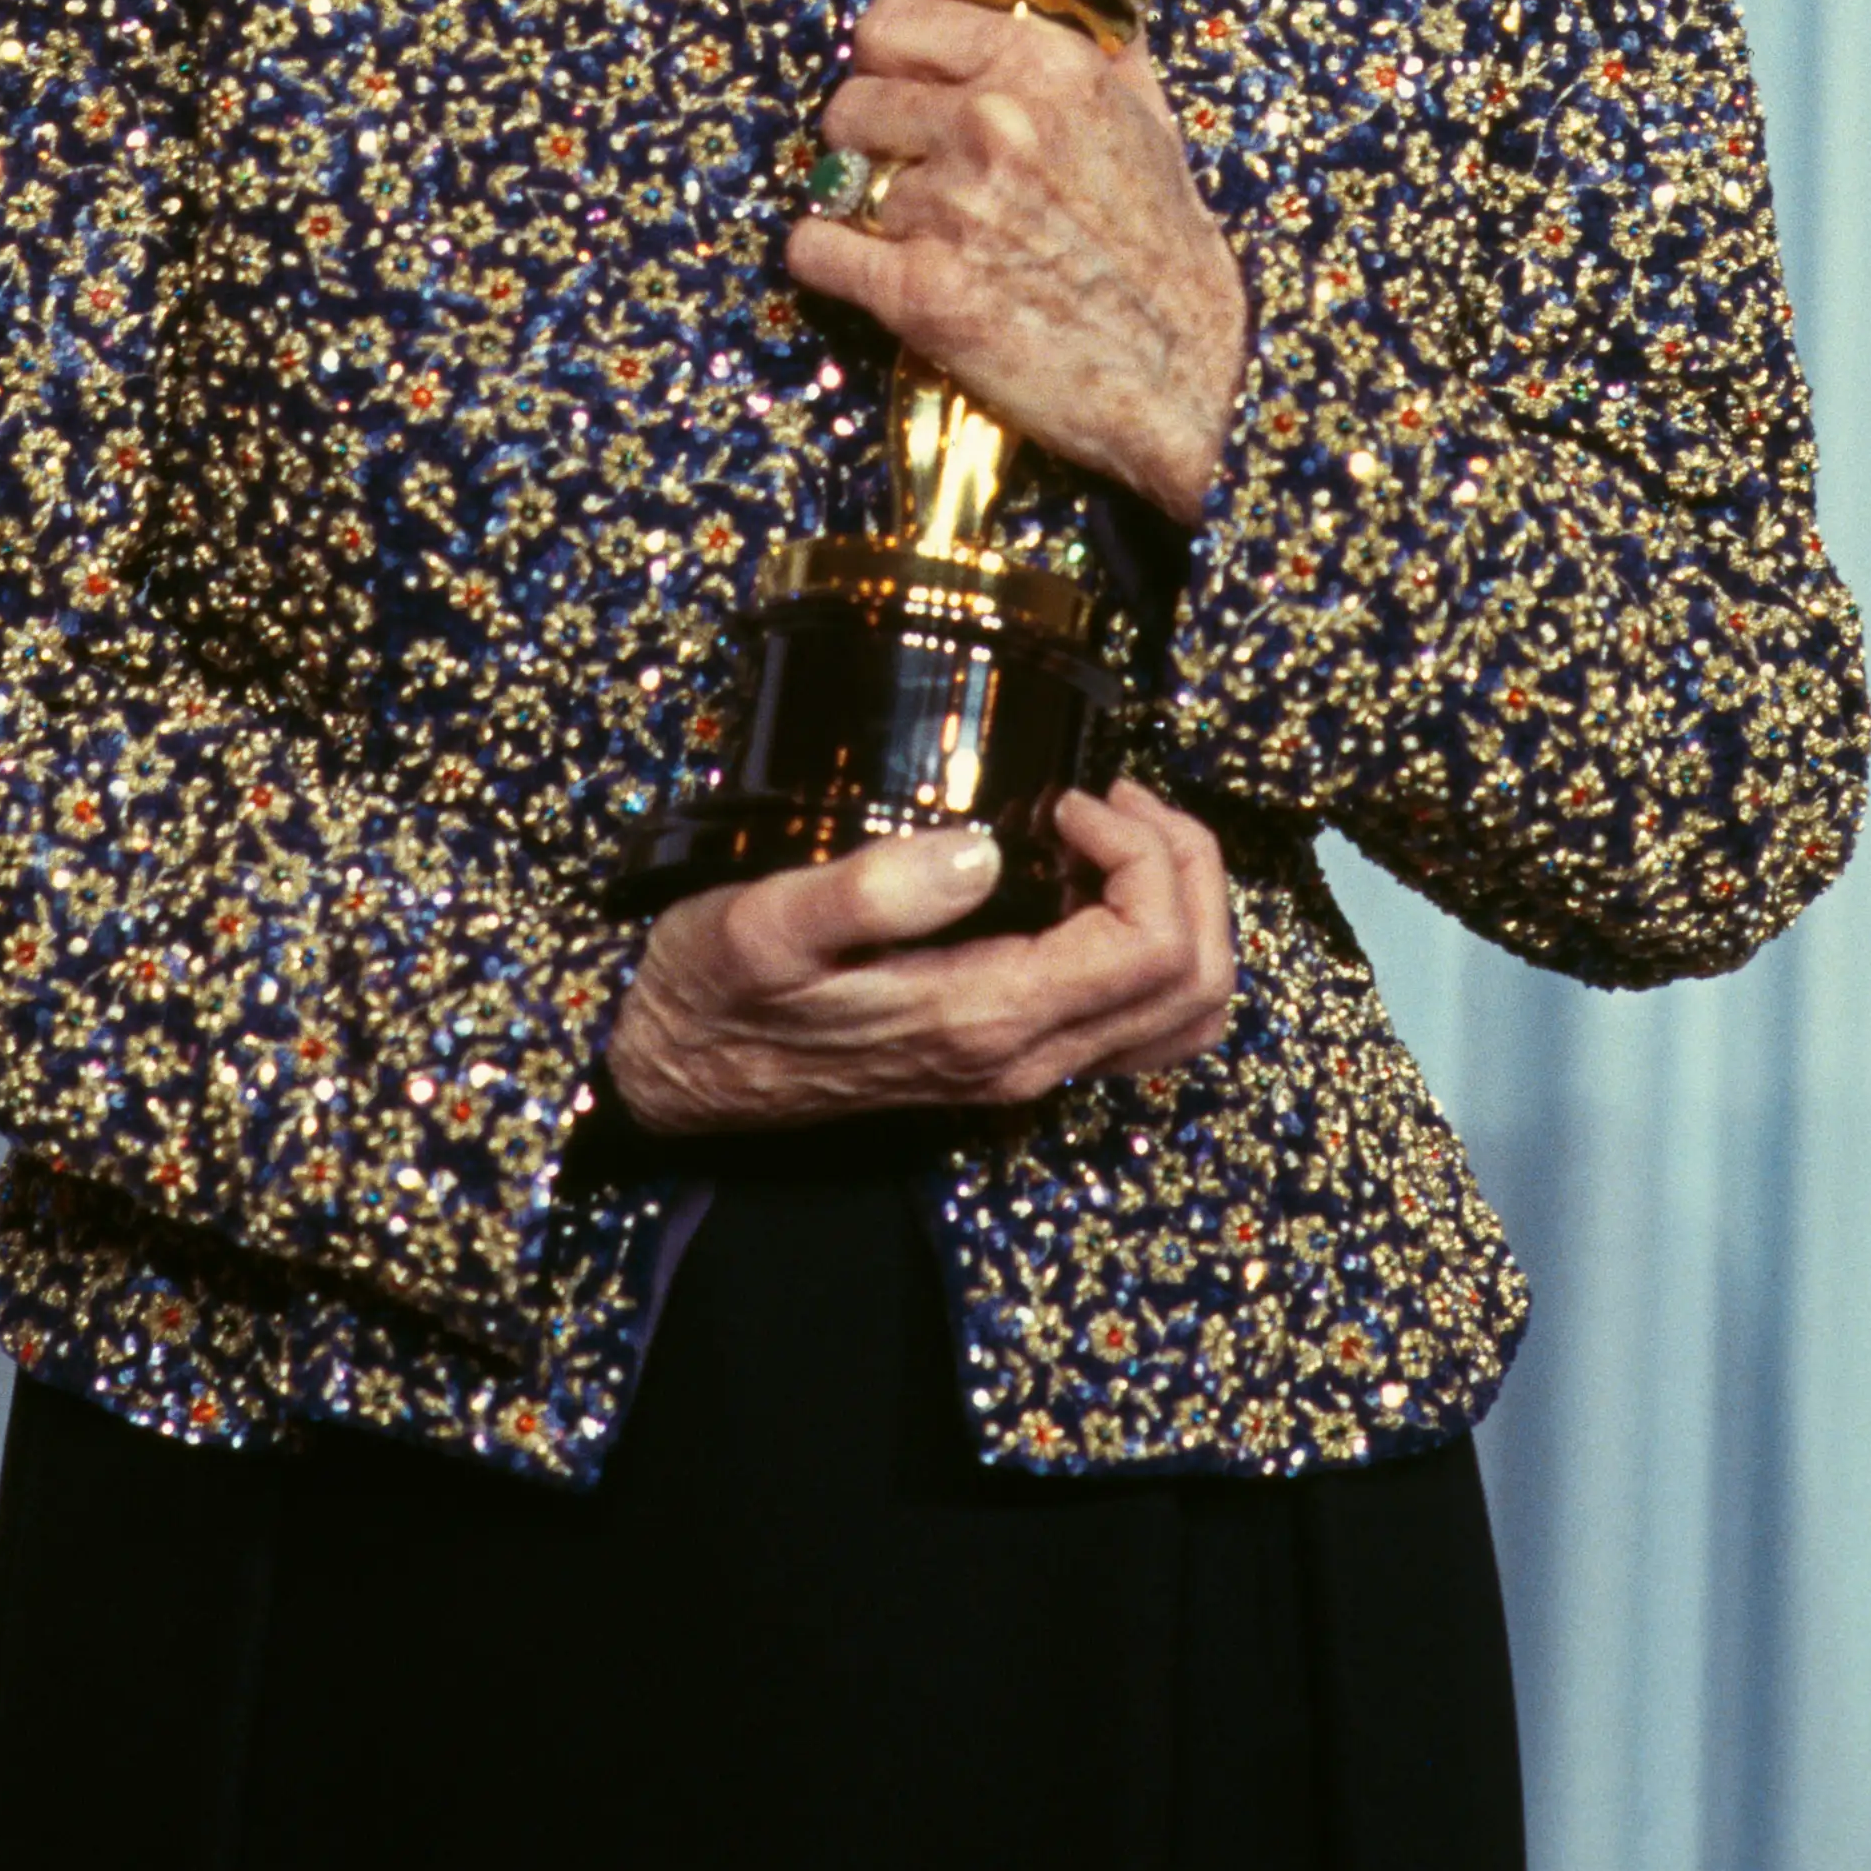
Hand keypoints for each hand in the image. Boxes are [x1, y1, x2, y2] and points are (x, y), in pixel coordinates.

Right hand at [604, 785, 1235, 1133]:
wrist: (675, 1072)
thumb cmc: (717, 988)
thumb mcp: (766, 924)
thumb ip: (871, 891)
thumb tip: (979, 850)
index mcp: (990, 1022)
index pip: (1153, 949)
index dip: (1144, 853)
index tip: (1068, 797)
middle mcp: (1026, 1059)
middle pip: (1196, 984)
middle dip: (1190, 870)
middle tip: (1116, 798)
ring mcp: (1023, 1064)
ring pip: (1182, 1012)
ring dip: (1184, 907)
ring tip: (1119, 830)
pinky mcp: (1008, 1052)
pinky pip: (1136, 1018)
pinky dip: (1151, 941)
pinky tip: (1086, 878)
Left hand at [786, 0, 1250, 525]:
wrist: (1186, 379)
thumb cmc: (1171, 255)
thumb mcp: (1152, 124)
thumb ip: (1102, 50)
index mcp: (1045, 67)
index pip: (891, 25)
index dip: (885, 61)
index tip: (897, 88)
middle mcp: (992, 122)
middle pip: (853, 103)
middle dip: (869, 140)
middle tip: (904, 173)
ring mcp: (952, 206)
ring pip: (843, 182)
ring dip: (869, 209)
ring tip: (923, 237)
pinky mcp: (919, 290)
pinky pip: (816, 250)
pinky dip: (827, 260)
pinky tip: (864, 270)